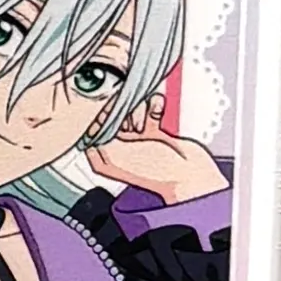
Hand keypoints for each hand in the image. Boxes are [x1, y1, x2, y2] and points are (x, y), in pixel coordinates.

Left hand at [82, 105, 224, 204]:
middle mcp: (116, 147)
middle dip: (123, 114)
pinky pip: (149, 108)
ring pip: (131, 109)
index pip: (92, 127)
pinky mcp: (153, 130)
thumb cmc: (155, 171)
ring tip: (146, 125)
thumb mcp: (116, 154)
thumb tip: (91, 121)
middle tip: (134, 127)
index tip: (111, 116)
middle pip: (111, 114)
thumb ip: (99, 136)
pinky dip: (154, 107)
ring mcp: (135, 138)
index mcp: (102, 158)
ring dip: (140, 111)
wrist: (189, 173)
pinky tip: (157, 110)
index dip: (101, 118)